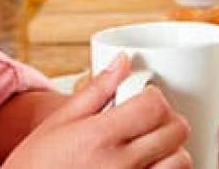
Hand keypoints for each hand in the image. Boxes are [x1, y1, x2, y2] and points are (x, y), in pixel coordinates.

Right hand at [66, 67, 218, 168]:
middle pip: (175, 132)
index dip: (154, 96)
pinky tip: (148, 166)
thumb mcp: (60, 121)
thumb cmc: (38, 163)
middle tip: (150, 120)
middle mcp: (120, 165)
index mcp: (100, 137)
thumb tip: (123, 60)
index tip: (145, 97)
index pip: (154, 106)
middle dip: (168, 119)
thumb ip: (97, 90)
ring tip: (152, 146)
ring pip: (180, 162)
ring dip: (172, 150)